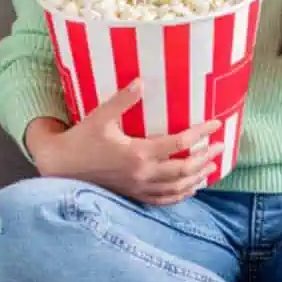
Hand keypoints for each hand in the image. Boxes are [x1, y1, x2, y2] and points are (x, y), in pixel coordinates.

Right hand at [28, 80, 223, 205]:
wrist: (61, 167)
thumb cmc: (81, 139)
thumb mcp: (100, 116)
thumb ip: (122, 99)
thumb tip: (141, 81)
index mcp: (137, 153)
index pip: (178, 143)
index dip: (200, 133)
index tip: (216, 124)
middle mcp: (142, 173)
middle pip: (184, 169)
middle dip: (205, 158)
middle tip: (219, 147)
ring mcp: (139, 187)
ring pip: (177, 188)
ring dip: (197, 178)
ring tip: (211, 167)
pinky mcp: (133, 195)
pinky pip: (163, 200)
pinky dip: (180, 195)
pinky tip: (191, 189)